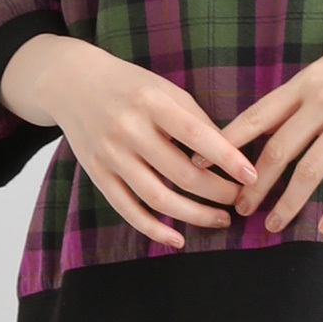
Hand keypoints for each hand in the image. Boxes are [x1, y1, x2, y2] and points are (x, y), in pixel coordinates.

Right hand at [16, 37, 259, 248]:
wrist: (71, 82)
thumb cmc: (129, 85)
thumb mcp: (164, 88)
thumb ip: (193, 117)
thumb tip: (228, 153)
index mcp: (151, 101)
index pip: (195, 134)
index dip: (226, 157)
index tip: (251, 176)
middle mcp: (128, 129)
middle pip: (180, 172)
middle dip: (217, 192)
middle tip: (241, 201)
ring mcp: (110, 154)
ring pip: (157, 197)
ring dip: (194, 215)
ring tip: (221, 219)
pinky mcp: (97, 174)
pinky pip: (127, 209)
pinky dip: (153, 229)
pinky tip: (178, 239)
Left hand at [195, 0, 322, 236]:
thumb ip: (313, 86)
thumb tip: (288, 111)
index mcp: (309, 79)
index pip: (258, 115)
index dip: (227, 141)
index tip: (201, 161)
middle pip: (277, 150)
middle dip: (253, 184)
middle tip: (238, 210)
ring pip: (309, 169)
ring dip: (288, 202)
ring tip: (273, 226)